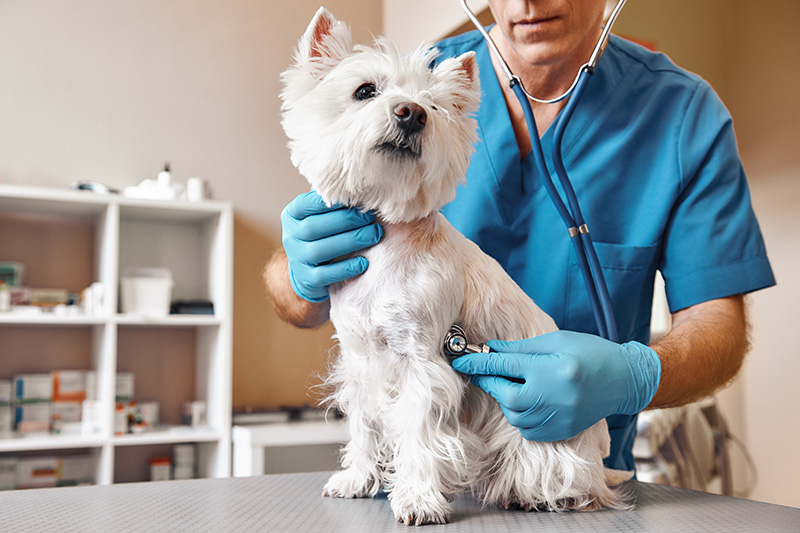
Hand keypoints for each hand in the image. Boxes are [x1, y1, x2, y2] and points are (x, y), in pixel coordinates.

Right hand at [281, 191, 382, 301]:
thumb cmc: (323, 235)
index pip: (307, 204)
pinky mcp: (306, 279)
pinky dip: (344, 268)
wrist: (308, 271)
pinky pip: (323, 275)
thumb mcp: (321, 216)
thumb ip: (333, 204)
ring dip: (349, 241)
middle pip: (313, 227)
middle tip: (369, 219)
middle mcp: (290, 236)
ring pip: (319, 250)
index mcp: (292, 214)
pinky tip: (363, 263)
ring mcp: (296, 259)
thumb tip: (362, 190)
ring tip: (373, 236)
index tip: (356, 198)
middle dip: (345, 221)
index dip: (331, 201)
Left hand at [451, 330, 660, 441]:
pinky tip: (530, 400)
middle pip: (506, 395)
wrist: (623, 379)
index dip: (478, 362)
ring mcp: (558, 417)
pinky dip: (521, 415)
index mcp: (552, 369)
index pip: (504, 366)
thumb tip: (490, 349)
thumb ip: (521, 348)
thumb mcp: (556, 340)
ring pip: (514, 414)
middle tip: (488, 371)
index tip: (460, 360)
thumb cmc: (590, 353)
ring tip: (516, 383)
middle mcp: (554, 396)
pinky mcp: (560, 431)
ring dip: (507, 398)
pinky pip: (527, 429)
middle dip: (492, 383)